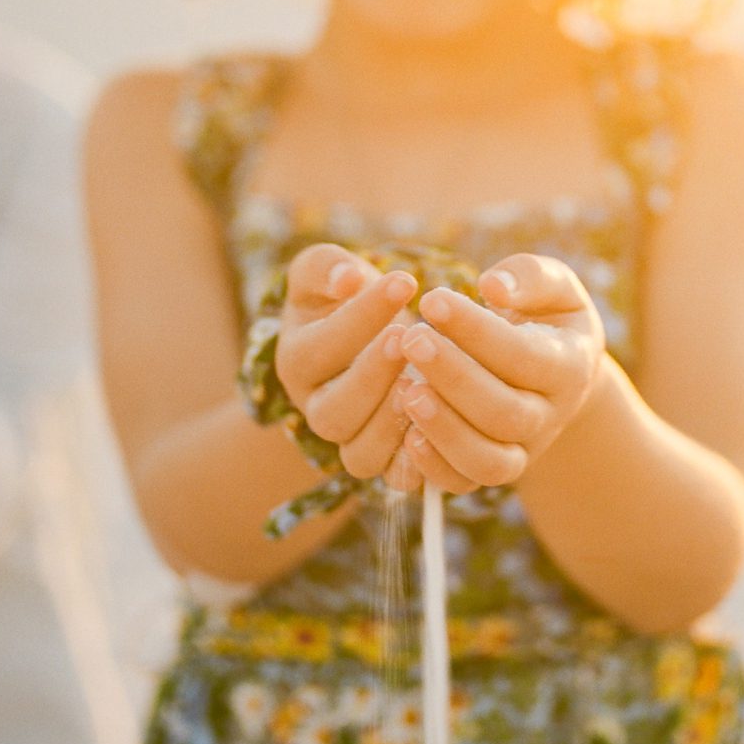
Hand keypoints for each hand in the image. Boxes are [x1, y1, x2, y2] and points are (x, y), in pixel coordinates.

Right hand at [275, 243, 420, 488]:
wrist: (368, 334)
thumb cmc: (344, 296)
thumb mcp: (324, 270)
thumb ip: (326, 266)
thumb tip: (347, 278)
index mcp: (297, 361)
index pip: (322, 346)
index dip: (362, 315)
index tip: (405, 280)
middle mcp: (316, 409)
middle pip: (334, 411)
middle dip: (374, 373)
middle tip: (410, 335)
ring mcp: (350, 441)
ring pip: (360, 454)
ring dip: (394, 419)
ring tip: (425, 379)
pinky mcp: (386, 463)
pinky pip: (397, 477)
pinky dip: (420, 459)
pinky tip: (446, 419)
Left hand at [391, 253, 606, 495]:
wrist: (555, 372)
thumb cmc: (544, 316)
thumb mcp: (554, 286)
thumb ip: (531, 276)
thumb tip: (494, 287)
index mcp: (568, 366)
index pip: (522, 354)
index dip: (476, 330)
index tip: (431, 298)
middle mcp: (549, 416)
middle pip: (504, 412)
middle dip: (453, 376)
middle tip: (410, 338)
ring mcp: (523, 450)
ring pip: (488, 459)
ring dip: (444, 428)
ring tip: (405, 389)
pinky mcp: (492, 469)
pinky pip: (465, 483)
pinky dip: (435, 468)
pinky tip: (405, 434)